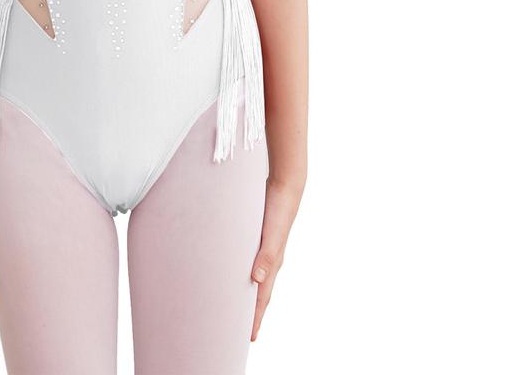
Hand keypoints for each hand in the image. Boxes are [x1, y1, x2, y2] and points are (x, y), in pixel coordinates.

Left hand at [250, 177, 303, 340]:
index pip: (262, 297)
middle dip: (252, 311)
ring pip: (255, 277)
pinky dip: (244, 271)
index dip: (255, 317)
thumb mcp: (272, 234)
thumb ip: (266, 256)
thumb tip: (257, 280)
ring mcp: (265, 247)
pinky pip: (251, 260)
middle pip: (260, 291)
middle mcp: (270, 259)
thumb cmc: (279, 209)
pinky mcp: (259, 235)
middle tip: (241, 330)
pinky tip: (236, 269)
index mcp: (273, 263)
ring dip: (248, 293)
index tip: (250, 337)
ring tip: (237, 305)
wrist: (285, 184)